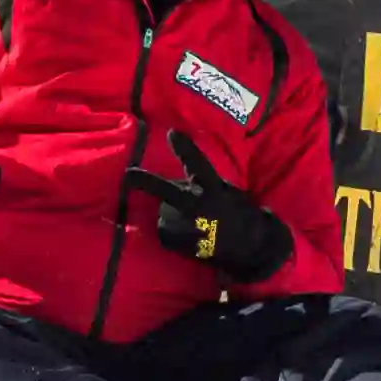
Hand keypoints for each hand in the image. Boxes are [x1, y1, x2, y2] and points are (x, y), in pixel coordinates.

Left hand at [138, 126, 296, 280]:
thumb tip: (180, 182)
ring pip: (164, 212)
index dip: (184, 148)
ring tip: (189, 223)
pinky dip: (172, 233)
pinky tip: (187, 237)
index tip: (171, 133)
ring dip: (170, 214)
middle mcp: (197, 205)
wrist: (251, 247)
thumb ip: (204, 184)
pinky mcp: (179, 243)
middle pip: (167, 190)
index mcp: (212, 188)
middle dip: (146, 182)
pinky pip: (165, 232)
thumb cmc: (238, 213)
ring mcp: (187, 225)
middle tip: (129, 175)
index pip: (197, 164)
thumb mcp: (226, 191)